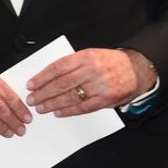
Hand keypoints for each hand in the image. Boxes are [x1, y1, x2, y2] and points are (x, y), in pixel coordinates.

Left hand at [25, 48, 153, 115]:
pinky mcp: (107, 99)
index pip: (58, 67)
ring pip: (71, 96)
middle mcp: (92, 70)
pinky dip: (69, 111)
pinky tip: (58, 113)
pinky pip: (84, 107)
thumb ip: (72, 64)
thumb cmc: (109, 62)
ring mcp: (100, 86)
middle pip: (62, 83)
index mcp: (86, 56)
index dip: (42, 77)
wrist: (136, 69)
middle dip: (44, 93)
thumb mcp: (91, 54)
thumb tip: (47, 76)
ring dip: (53, 104)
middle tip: (32, 99)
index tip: (31, 84)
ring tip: (41, 108)